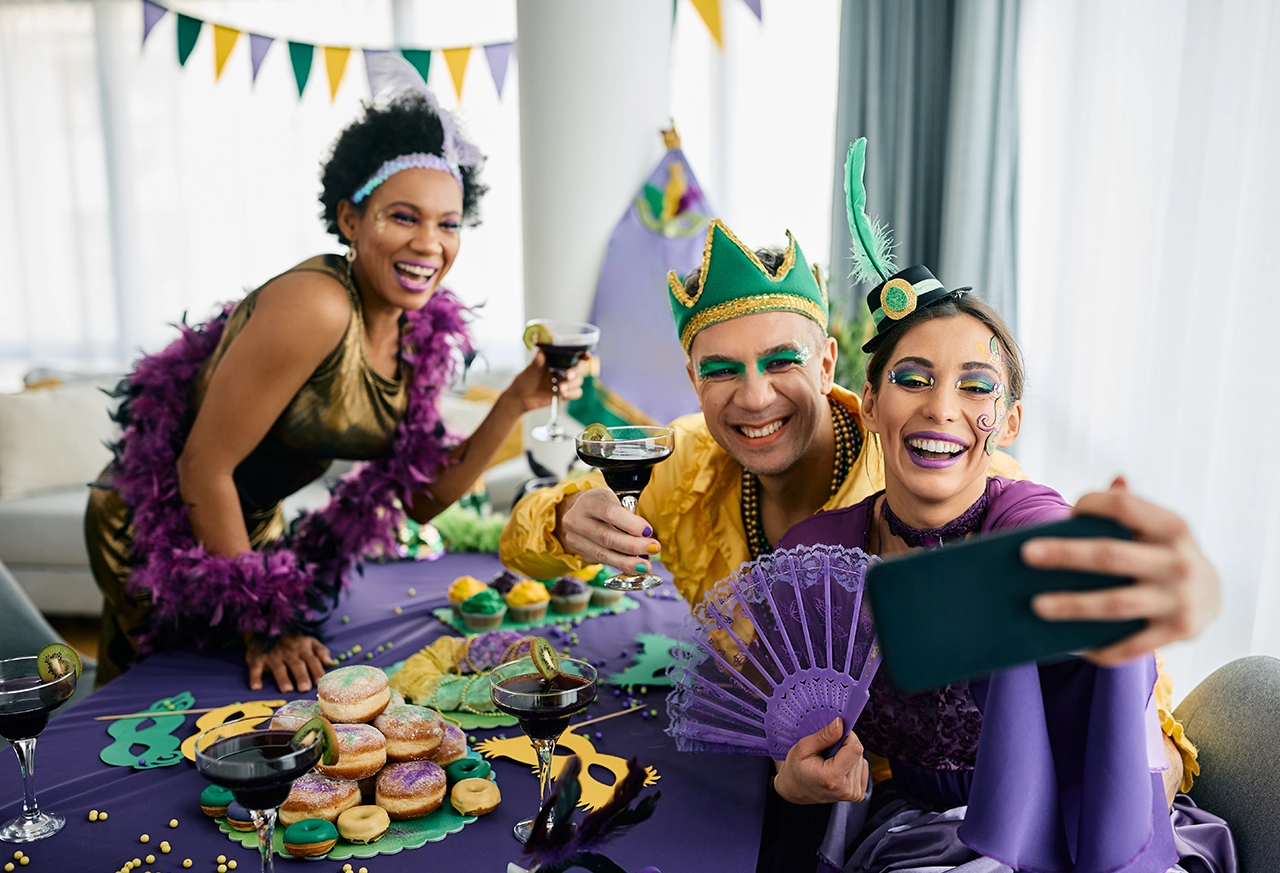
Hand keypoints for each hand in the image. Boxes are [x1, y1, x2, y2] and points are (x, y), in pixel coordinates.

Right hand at [245, 633, 332, 692]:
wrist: (265, 629)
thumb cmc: (291, 641)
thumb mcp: (308, 641)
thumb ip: (320, 651)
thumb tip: (330, 663)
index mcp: (302, 648)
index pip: (312, 660)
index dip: (316, 670)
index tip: (320, 682)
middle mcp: (288, 652)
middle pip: (296, 665)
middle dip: (301, 676)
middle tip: (305, 688)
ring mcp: (272, 655)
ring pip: (278, 667)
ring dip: (282, 678)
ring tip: (287, 689)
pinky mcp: (257, 658)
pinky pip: (255, 668)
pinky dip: (255, 677)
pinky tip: (256, 687)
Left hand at [503, 350, 587, 412]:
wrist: (520, 398)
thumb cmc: (524, 380)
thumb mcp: (529, 370)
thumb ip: (536, 362)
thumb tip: (540, 352)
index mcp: (557, 359)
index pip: (574, 354)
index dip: (583, 354)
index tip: (586, 356)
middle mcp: (563, 369)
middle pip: (579, 367)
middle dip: (576, 371)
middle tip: (568, 375)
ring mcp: (565, 381)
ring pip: (579, 381)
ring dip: (572, 384)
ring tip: (561, 389)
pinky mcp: (565, 394)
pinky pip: (576, 393)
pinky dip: (572, 393)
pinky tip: (563, 394)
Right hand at [556, 487, 660, 573]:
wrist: (579, 512)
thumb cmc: (602, 504)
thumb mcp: (614, 499)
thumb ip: (627, 514)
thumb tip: (645, 536)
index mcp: (588, 502)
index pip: (610, 513)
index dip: (630, 524)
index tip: (648, 531)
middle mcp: (577, 521)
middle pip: (606, 537)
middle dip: (633, 546)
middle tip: (653, 549)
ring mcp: (576, 539)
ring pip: (603, 554)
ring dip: (628, 562)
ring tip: (645, 565)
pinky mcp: (581, 553)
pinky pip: (603, 561)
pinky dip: (621, 565)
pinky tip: (635, 567)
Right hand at [773, 718, 868, 804]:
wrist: (796, 789)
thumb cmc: (797, 768)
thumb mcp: (803, 747)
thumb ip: (824, 736)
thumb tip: (841, 723)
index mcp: (831, 778)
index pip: (855, 749)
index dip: (847, 736)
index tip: (836, 735)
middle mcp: (846, 789)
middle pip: (858, 754)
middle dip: (845, 747)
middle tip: (827, 751)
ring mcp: (853, 794)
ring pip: (860, 760)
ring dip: (847, 756)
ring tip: (830, 762)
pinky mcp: (858, 794)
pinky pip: (862, 768)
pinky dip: (851, 764)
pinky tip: (838, 768)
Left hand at [1024, 477, 1220, 665]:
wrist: (1212, 595)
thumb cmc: (1164, 553)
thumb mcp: (1159, 527)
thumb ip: (1133, 506)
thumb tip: (1115, 479)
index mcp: (1172, 527)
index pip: (1125, 506)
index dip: (1093, 503)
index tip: (1065, 512)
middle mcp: (1179, 562)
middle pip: (1110, 555)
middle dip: (1066, 554)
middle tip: (1025, 554)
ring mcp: (1179, 599)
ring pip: (1116, 603)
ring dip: (1073, 605)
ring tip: (1036, 605)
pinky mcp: (1178, 632)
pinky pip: (1132, 644)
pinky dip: (1101, 648)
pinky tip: (1071, 646)